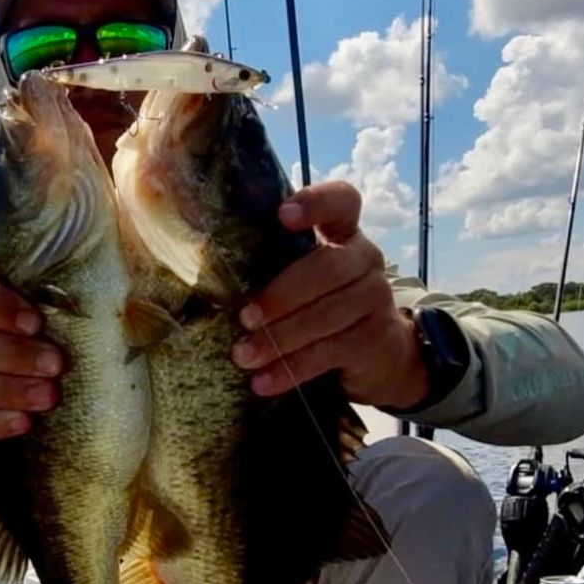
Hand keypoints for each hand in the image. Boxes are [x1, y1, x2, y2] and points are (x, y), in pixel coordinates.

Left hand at [231, 181, 429, 408]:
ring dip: (280, 338)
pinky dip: (292, 369)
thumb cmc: (324, 306)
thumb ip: (273, 266)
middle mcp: (365, 259)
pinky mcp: (375, 340)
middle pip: (328, 269)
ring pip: (326, 316)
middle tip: (245, 318)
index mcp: (343, 233)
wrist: (381, 356)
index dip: (316, 203)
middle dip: (282, 295)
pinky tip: (263, 382)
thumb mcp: (305, 279)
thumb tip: (202, 271)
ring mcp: (376, 299)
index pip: (342, 201)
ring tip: (244, 356)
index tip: (282, 216)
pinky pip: (329, 353)